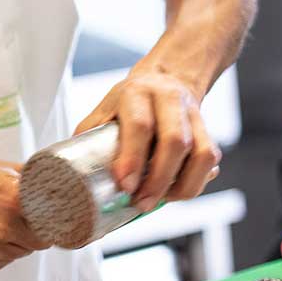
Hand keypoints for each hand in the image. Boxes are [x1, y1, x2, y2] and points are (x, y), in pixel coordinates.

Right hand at [0, 158, 48, 275]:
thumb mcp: (0, 169)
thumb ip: (31, 180)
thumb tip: (61, 184)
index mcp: (11, 201)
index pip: (52, 225)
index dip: (51, 222)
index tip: (48, 219)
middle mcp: (0, 228)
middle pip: (38, 243)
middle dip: (32, 233)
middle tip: (17, 218)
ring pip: (19, 255)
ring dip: (14, 243)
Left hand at [75, 71, 221, 211]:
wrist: (168, 78)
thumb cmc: (131, 100)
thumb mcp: (106, 108)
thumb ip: (90, 134)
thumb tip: (71, 168)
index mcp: (137, 93)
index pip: (140, 126)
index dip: (133, 158)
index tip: (124, 185)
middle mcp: (170, 100)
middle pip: (174, 142)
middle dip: (158, 179)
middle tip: (140, 202)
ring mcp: (193, 115)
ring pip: (200, 153)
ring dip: (180, 185)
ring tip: (158, 201)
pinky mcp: (207, 130)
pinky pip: (210, 160)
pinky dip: (195, 181)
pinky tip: (175, 191)